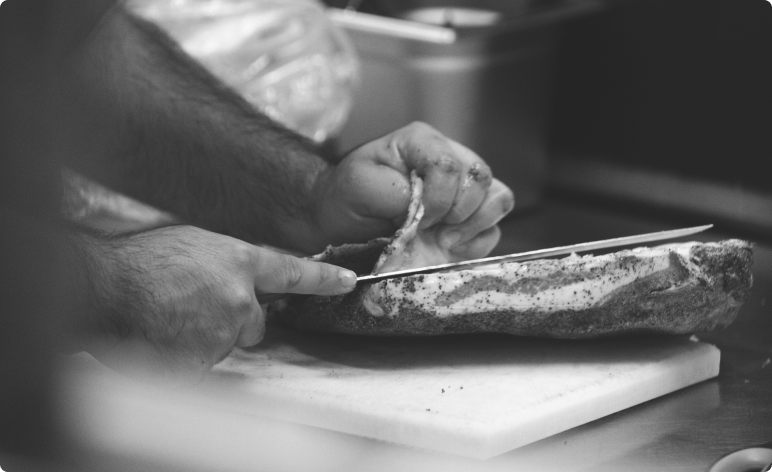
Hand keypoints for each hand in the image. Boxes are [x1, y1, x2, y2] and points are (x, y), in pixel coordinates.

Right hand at [81, 225, 355, 380]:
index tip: (348, 282)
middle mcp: (239, 297)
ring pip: (224, 344)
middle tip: (194, 308)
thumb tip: (238, 281)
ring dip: (203, 338)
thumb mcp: (194, 244)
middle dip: (234, 321)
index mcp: (239, 262)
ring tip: (168, 318)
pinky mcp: (203, 359)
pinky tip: (163, 339)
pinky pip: (202, 366)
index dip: (323, 279)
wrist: (104, 285)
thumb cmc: (141, 261)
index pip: (292, 272)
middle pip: (255, 323)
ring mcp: (222, 330)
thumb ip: (226, 263)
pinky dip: (184, 358)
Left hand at [313, 122, 514, 258]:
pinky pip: (494, 228)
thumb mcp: (359, 185)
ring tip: (442, 239)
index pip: (448, 165)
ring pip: (498, 198)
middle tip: (428, 229)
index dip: (438, 198)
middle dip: (457, 211)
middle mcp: (451, 159)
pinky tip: (448, 247)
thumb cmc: (348, 197)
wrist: (342, 221)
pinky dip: (476, 242)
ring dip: (473, 225)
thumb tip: (423, 210)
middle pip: (481, 179)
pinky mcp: (470, 219)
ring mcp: (463, 190)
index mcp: (422, 142)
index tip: (414, 219)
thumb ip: (392, 191)